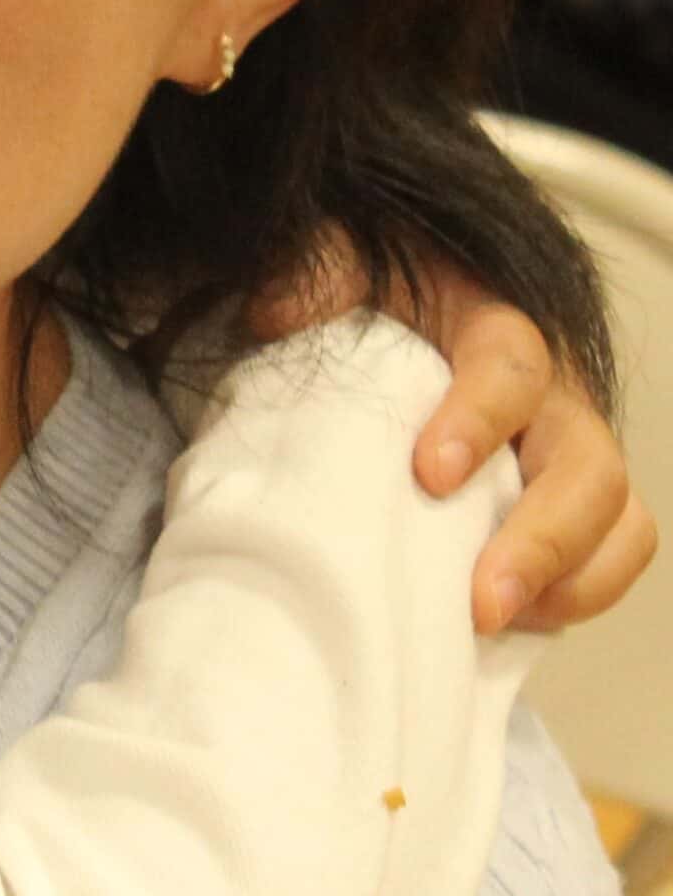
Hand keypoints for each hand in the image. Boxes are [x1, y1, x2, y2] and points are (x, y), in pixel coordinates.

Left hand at [248, 237, 652, 632]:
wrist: (382, 325)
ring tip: (494, 625)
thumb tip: (277, 309)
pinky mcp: (560, 508)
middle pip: (590, 465)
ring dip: (570, 580)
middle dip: (544, 537)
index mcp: (496, 327)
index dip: (483, 417)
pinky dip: (574, 597)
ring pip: (618, 519)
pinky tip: (504, 627)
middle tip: (479, 600)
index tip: (429, 474)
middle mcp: (552, 397)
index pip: (513, 363)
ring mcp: (564, 456)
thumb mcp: (334, 268)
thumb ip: (314, 276)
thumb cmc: (361, 302)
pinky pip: (606, 559)